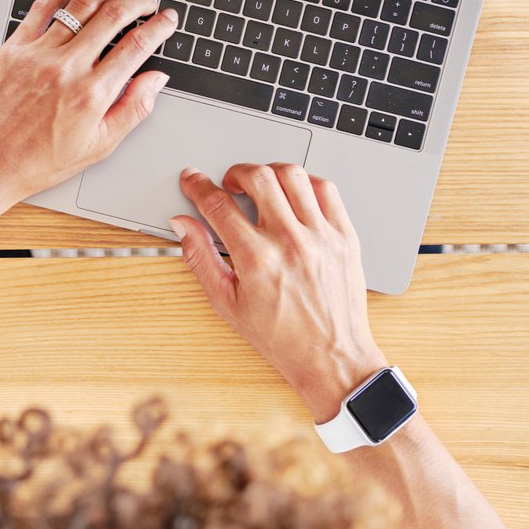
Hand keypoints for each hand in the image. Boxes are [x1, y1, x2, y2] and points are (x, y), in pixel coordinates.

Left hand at [0, 0, 175, 212]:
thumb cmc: (39, 160)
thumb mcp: (98, 146)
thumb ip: (133, 110)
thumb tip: (155, 81)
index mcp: (92, 94)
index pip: (137, 46)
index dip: (159, 27)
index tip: (168, 19)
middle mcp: (67, 68)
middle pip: (113, 16)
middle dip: (139, 1)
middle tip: (149, 0)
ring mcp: (39, 53)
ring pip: (81, 5)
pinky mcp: (15, 47)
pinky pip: (42, 7)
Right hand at [171, 164, 387, 422]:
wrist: (332, 356)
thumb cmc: (283, 338)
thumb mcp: (228, 304)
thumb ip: (201, 259)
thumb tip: (184, 227)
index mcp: (257, 259)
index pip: (218, 205)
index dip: (198, 186)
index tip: (193, 180)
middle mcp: (290, 242)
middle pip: (257, 177)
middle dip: (236, 173)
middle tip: (229, 183)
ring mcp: (321, 236)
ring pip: (293, 175)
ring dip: (270, 172)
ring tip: (262, 187)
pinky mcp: (345, 236)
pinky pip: (326, 190)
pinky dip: (306, 184)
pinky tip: (295, 197)